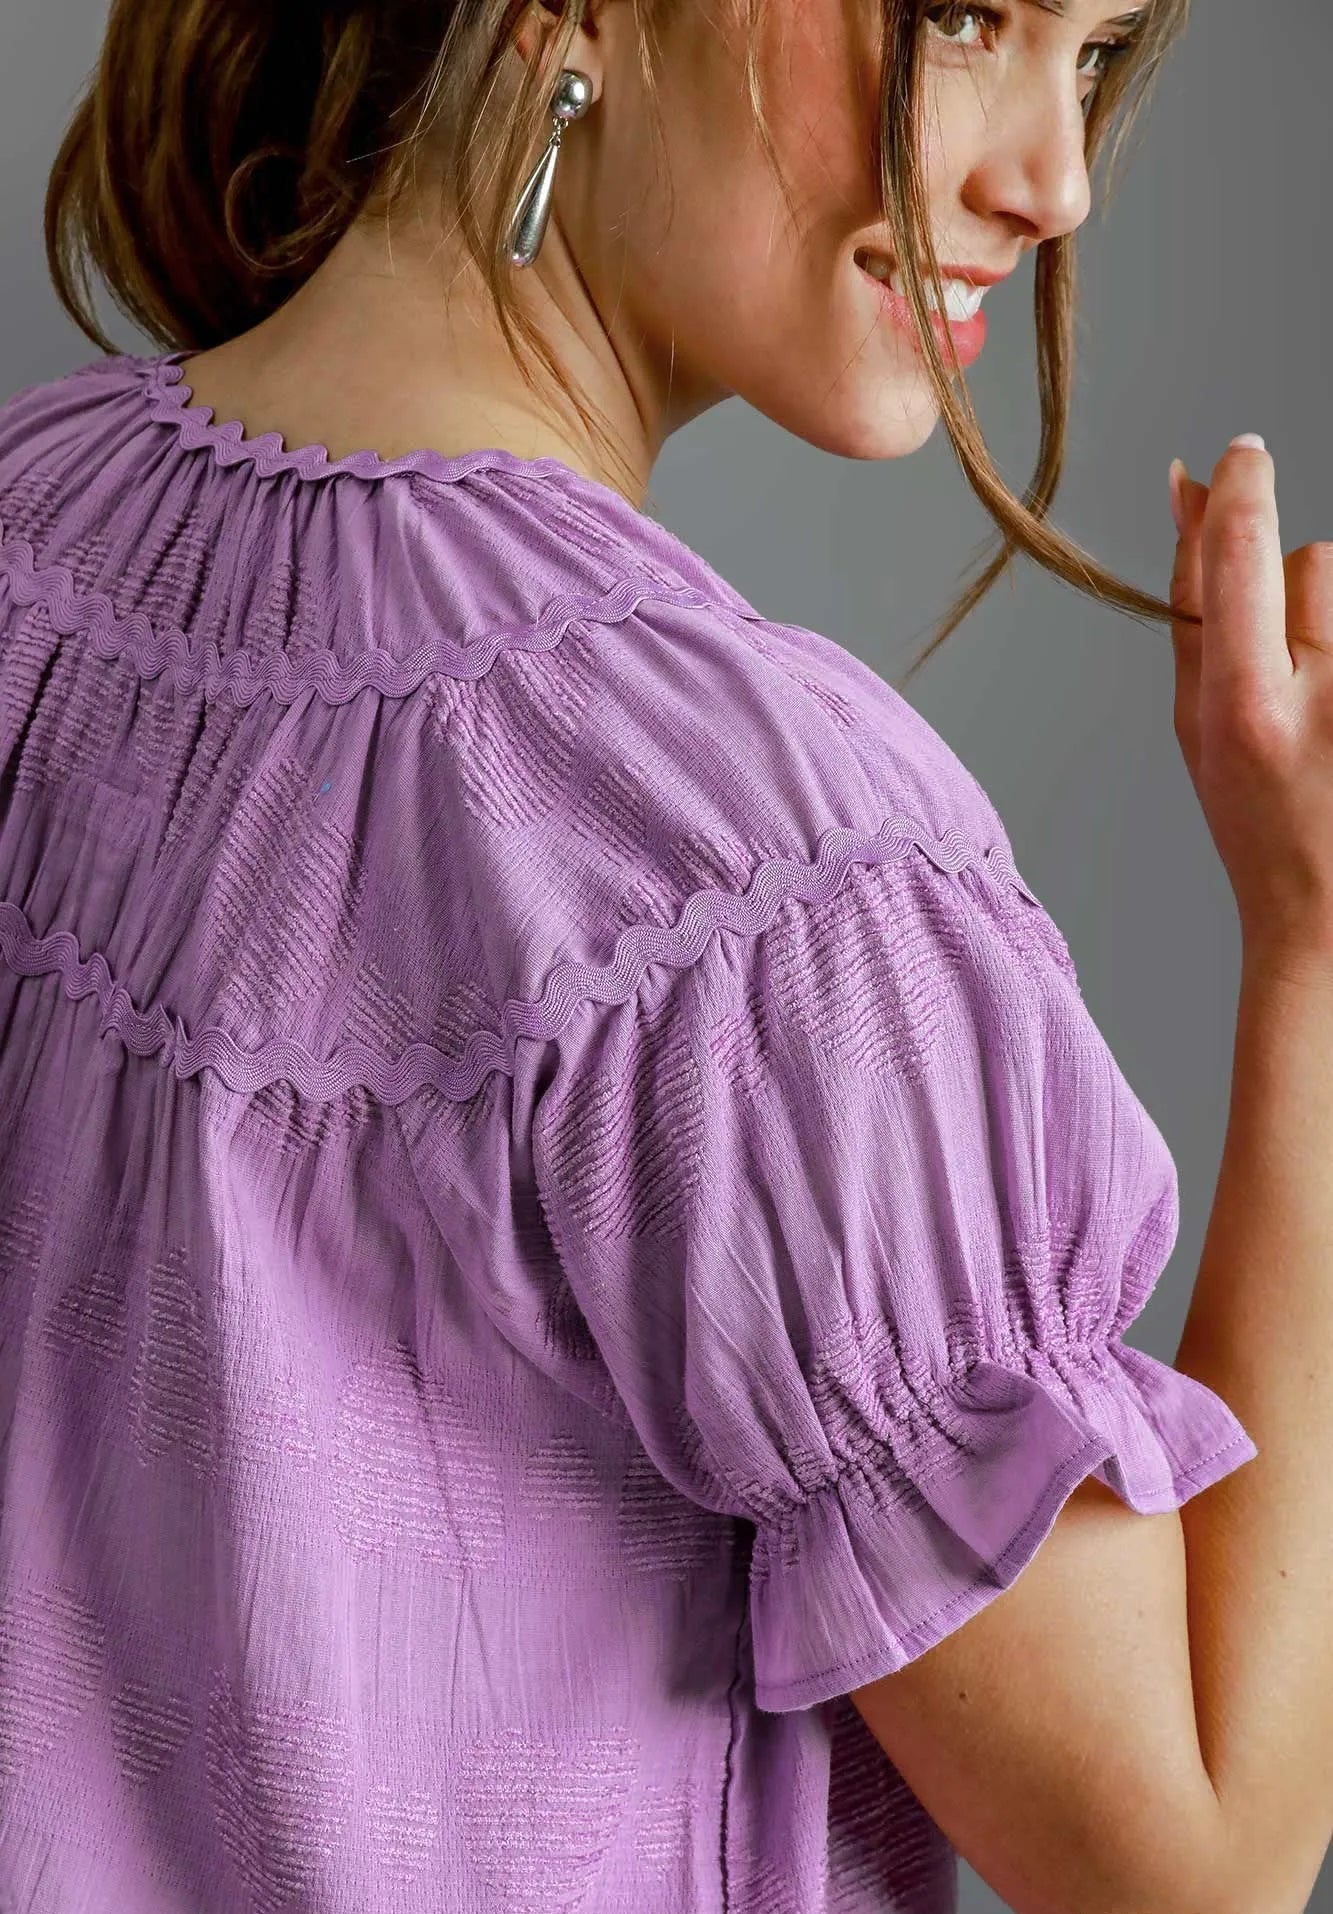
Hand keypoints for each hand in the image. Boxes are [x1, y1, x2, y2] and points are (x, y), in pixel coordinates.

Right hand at [1169, 442, 1332, 966]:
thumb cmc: (1258, 820)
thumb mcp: (1198, 719)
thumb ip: (1191, 601)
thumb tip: (1190, 486)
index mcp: (1248, 707)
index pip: (1244, 548)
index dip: (1242, 484)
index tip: (1243, 455)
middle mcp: (1325, 695)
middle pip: (1316, 561)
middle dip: (1295, 594)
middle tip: (1294, 677)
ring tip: (1330, 700)